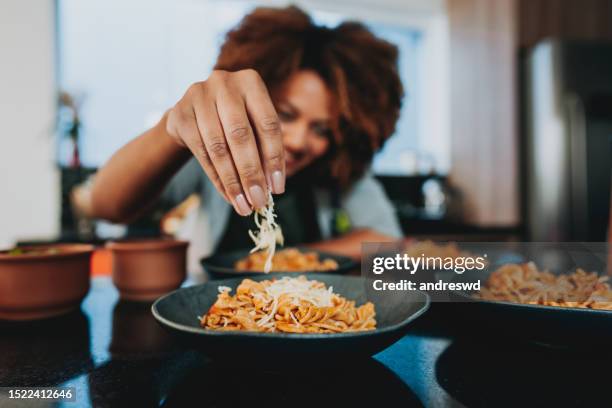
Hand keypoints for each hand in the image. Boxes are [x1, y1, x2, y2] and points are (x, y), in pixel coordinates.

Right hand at [166, 69, 284, 215]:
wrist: (194, 112)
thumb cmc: (234, 121)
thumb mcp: (254, 126)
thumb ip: (265, 150)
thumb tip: (272, 188)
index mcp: (251, 82)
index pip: (268, 124)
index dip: (274, 159)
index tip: (278, 189)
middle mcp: (223, 82)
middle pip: (241, 135)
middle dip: (252, 174)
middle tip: (259, 202)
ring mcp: (198, 95)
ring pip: (218, 147)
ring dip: (233, 182)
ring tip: (244, 205)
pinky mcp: (179, 113)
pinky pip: (201, 152)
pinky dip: (216, 178)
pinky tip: (228, 195)